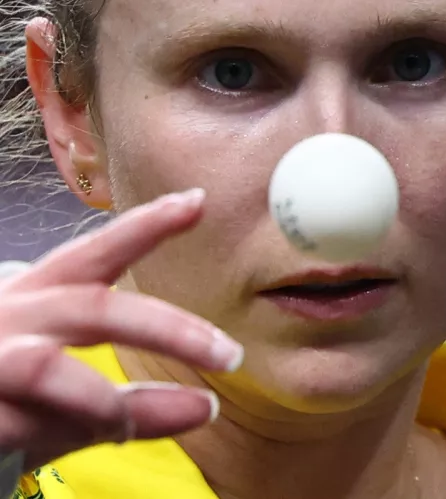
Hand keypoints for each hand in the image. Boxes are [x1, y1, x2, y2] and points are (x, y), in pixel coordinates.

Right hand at [0, 189, 242, 472]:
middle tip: (230, 354)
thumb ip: (136, 401)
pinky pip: (22, 426)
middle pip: (92, 309)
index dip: (145, 226)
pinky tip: (112, 438)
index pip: (95, 252)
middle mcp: (11, 317)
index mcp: (38, 296)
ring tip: (151, 420)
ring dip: (106, 399)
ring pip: (47, 367)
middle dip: (165, 329)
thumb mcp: (77, 394)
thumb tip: (206, 407)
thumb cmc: (9, 393)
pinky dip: (70, 436)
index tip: (197, 201)